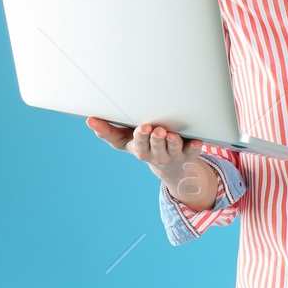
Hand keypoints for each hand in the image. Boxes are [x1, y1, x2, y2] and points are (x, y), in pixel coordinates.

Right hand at [86, 116, 212, 201]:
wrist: (171, 166)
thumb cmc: (144, 145)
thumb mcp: (124, 141)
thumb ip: (107, 131)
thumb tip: (89, 120)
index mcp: (141, 149)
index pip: (139, 144)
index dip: (140, 137)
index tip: (142, 128)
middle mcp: (156, 154)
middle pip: (156, 147)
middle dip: (155, 139)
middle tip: (156, 129)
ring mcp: (173, 155)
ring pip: (173, 149)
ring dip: (172, 143)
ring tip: (171, 134)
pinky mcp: (189, 154)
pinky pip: (193, 152)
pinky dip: (195, 147)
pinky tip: (197, 141)